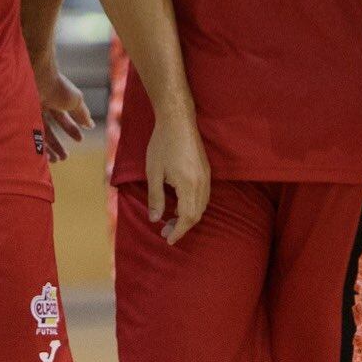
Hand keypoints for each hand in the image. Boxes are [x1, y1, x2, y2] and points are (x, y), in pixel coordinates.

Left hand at [32, 56, 91, 162]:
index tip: (80, 140)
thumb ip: (82, 113)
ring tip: (56, 160)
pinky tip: (41, 156)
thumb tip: (91, 125)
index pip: (62, 117)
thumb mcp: (75, 100)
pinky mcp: (17, 118)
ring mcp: (27, 110)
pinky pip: (25, 135)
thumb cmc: (57, 86)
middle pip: (48, 128)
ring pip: (36, 133)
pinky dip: (34, 146)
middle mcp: (39, 105)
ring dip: (47, 148)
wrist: (37, 78)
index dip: (71, 128)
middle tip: (64, 157)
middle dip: (57, 144)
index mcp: (53, 99)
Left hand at [144, 106, 208, 245]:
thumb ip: (156, 198)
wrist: (178, 121)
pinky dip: (193, 205)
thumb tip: (155, 220)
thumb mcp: (154, 172)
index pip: (187, 217)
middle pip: (196, 214)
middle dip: (182, 226)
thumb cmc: (162, 144)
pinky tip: (179, 204)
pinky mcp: (206, 171)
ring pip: (202, 206)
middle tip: (165, 232)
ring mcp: (206, 177)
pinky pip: (203, 196)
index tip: (168, 240)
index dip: (178, 231)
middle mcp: (202, 183)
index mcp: (189, 185)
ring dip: (188, 216)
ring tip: (171, 220)